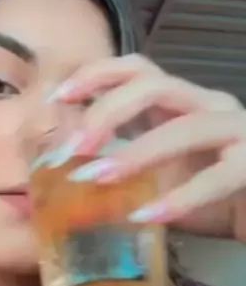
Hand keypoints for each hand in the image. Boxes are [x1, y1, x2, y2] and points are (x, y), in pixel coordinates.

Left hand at [51, 54, 245, 241]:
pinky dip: (179, 198)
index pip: (136, 70)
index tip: (58, 97)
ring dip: (136, 152)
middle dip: (107, 111)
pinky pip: (217, 177)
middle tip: (74, 147)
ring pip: (184, 128)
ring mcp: (236, 131)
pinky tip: (146, 215)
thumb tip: (68, 185)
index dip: (96, 75)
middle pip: (154, 86)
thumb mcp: (161, 180)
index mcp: (182, 103)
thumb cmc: (214, 197)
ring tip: (96, 178)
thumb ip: (124, 173)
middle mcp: (209, 106)